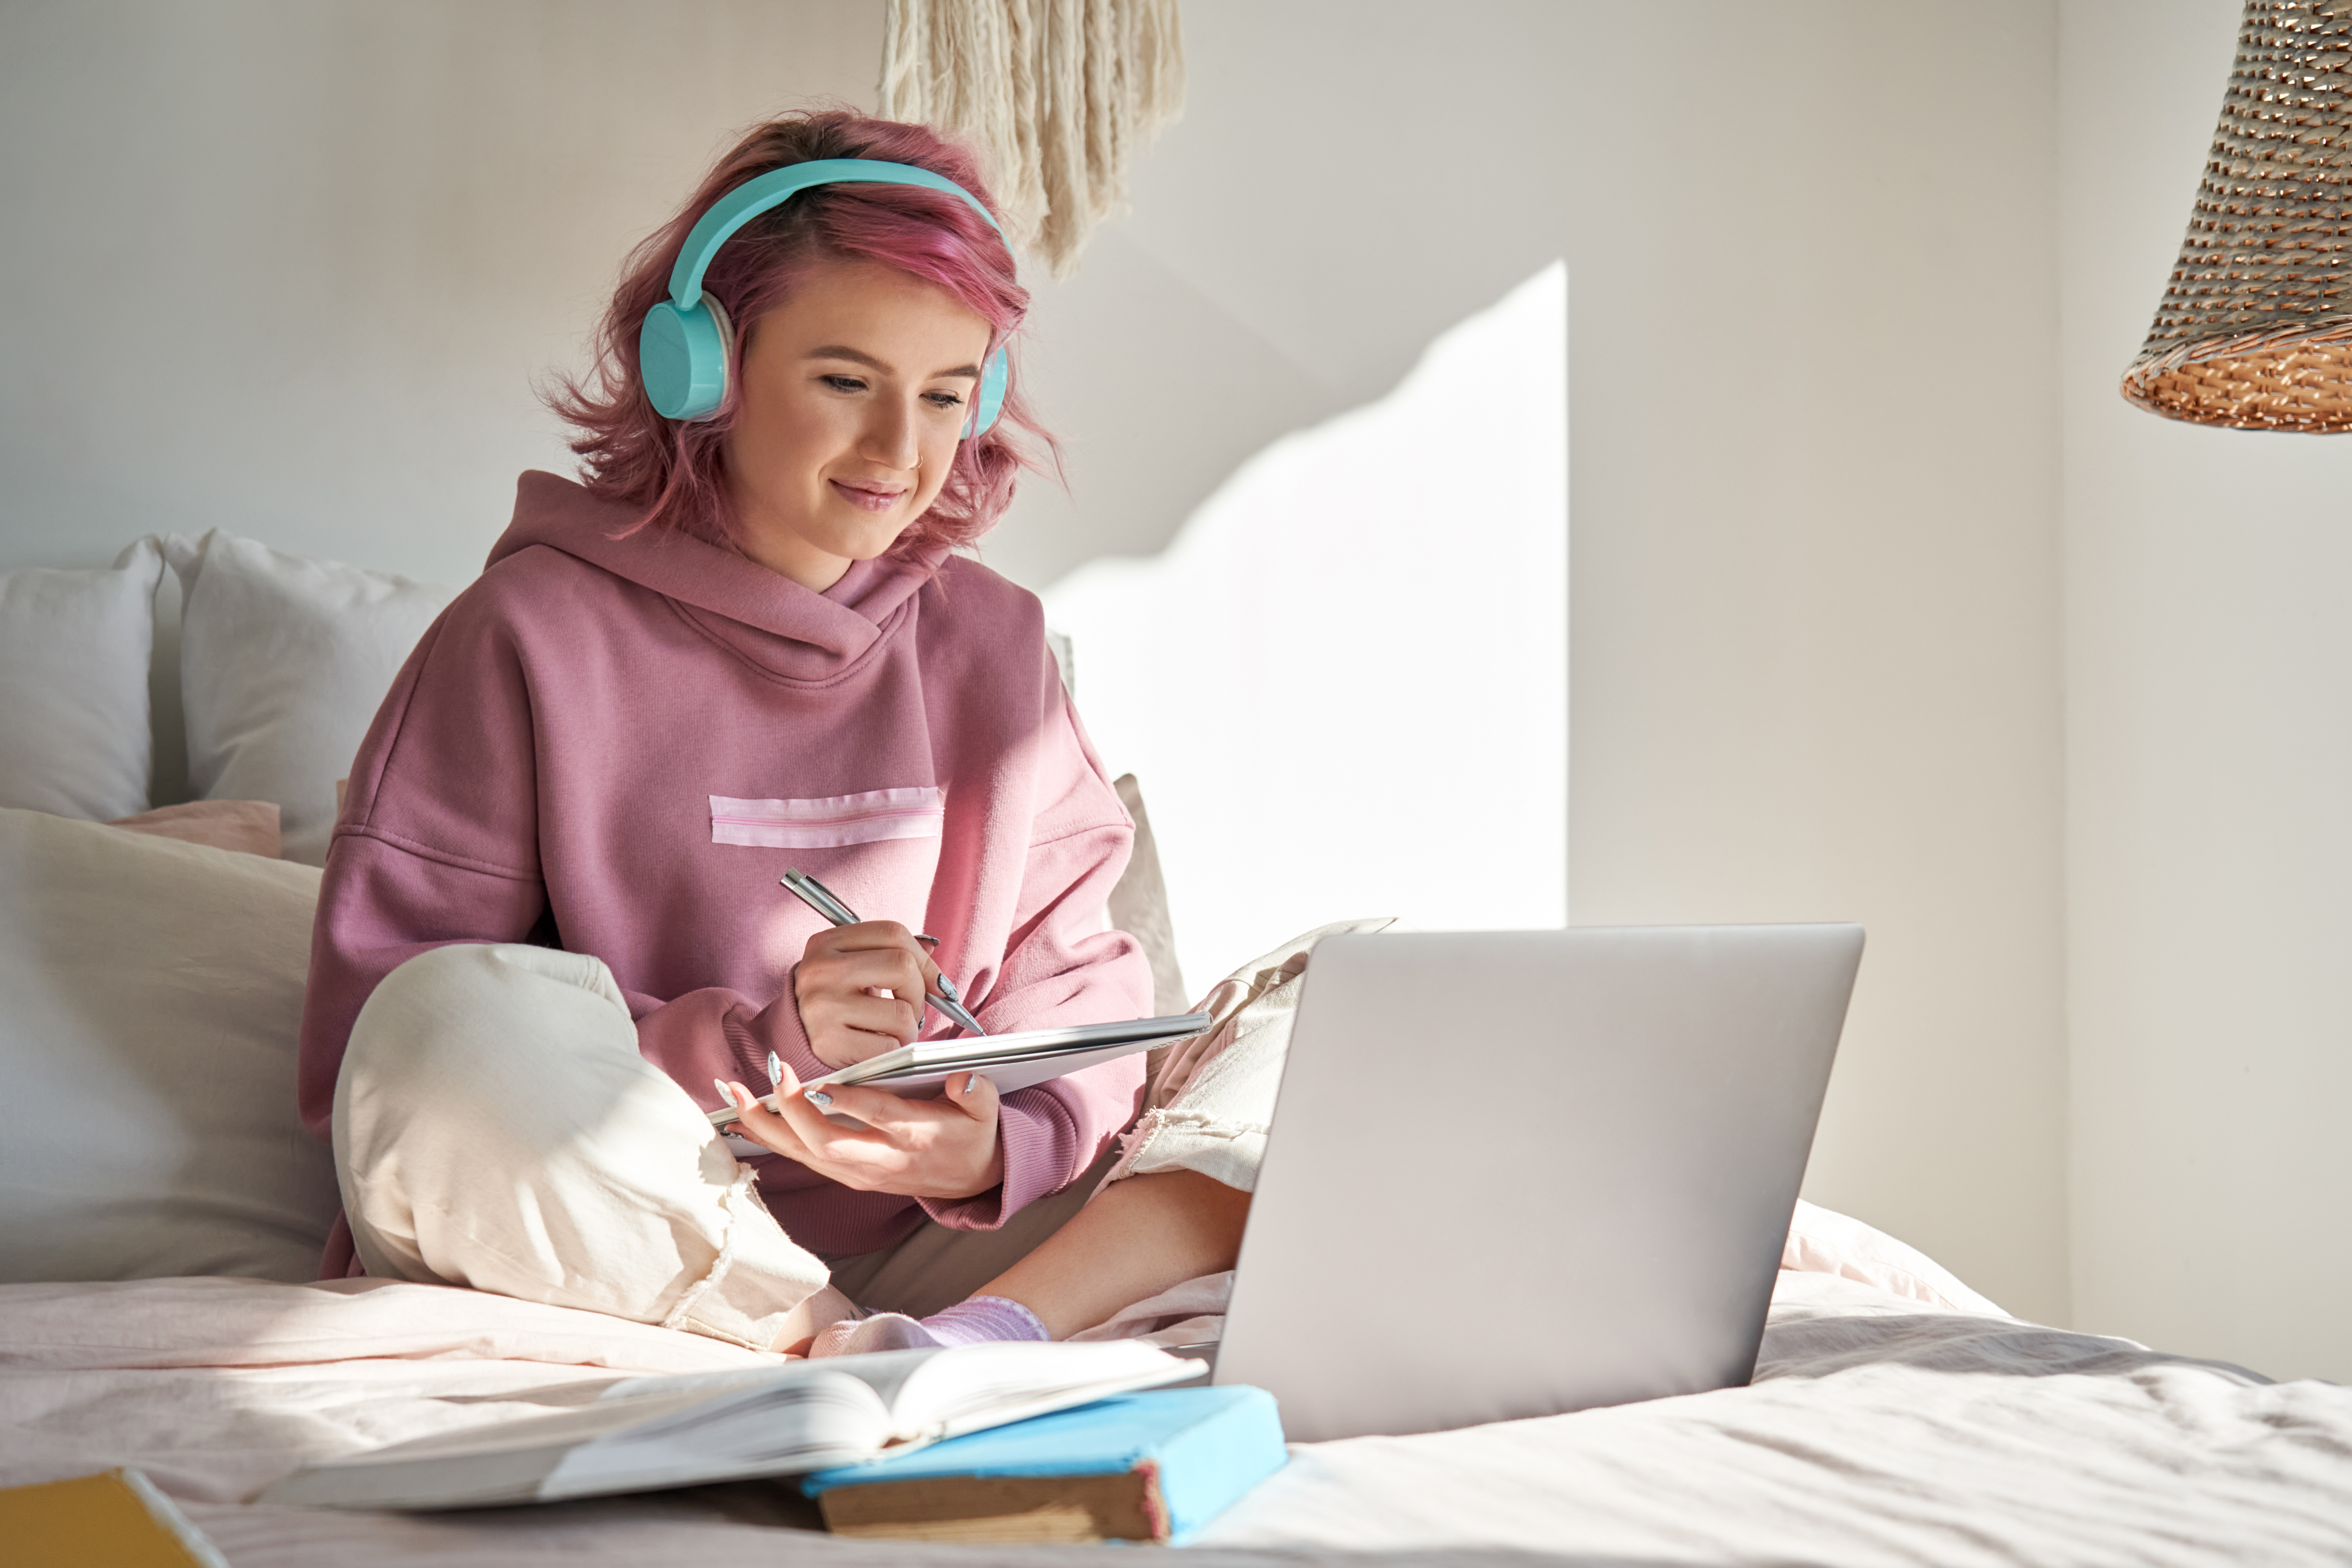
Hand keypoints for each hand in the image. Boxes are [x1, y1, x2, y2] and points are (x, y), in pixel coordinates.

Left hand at [717, 1061, 1003, 1200]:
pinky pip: (800, 1158)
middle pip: (827, 1144)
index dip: (847, 1102)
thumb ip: (977, 1094)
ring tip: (733, 1094)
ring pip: (804, 1154)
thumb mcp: (986, 1112)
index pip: (878, 1118)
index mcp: (915, 1138)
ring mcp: (859, 1172)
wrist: (970, 1180)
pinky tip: (741, 1120)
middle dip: (791, 1112)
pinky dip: (768, 1139)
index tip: (816, 1082)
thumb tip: (964, 1079)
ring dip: (766, 1126)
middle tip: (769, 1073)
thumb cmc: (972, 1135)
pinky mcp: (846, 1175)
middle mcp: (881, 1160)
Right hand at [794, 920, 942, 1069]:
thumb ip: (889, 955)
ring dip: (908, 1029)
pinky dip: (893, 1051)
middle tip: (911, 1010)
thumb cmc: (833, 1000)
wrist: (792, 1039)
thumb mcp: (852, 967)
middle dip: (919, 994)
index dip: (924, 960)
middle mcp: (821, 969)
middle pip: (902, 966)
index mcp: (827, 942)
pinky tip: (878, 1048)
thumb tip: (932, 953)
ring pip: (901, 1013)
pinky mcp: (828, 1042)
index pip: (893, 933)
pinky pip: (889, 1047)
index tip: (936, 983)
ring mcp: (822, 1005)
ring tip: (891, 1032)